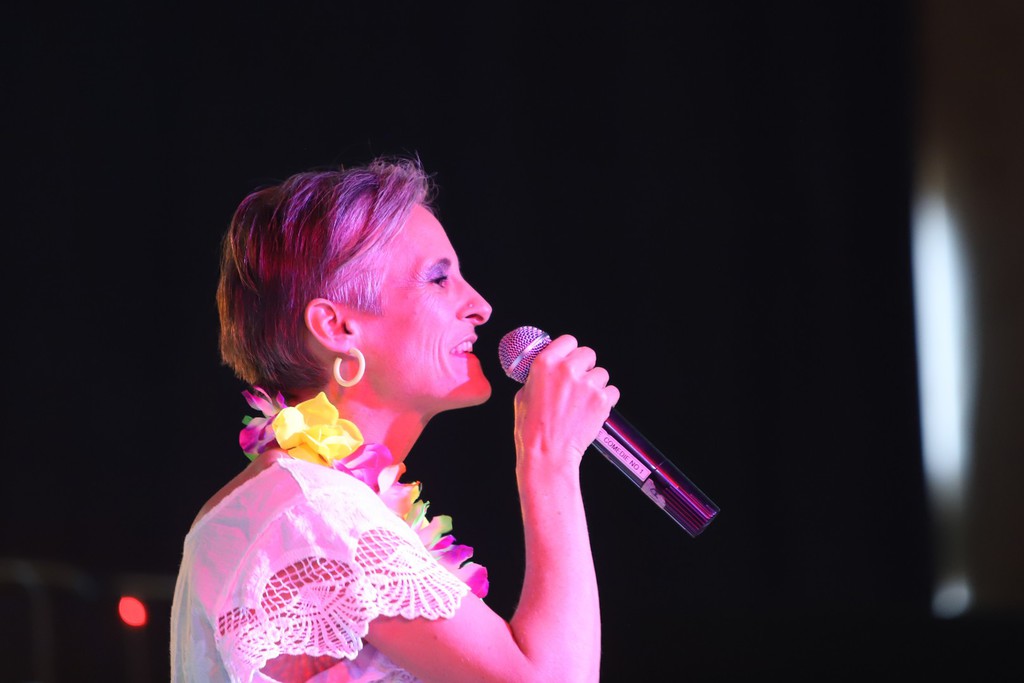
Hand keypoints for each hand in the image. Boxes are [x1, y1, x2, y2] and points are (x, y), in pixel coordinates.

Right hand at [512, 334, 619, 470]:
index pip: (568, 340)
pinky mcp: (601, 400)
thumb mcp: (523, 394)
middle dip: (585, 367)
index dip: (570, 351)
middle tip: (578, 383)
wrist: (548, 453)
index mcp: (545, 363)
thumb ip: (538, 377)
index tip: (570, 358)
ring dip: (595, 384)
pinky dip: (606, 400)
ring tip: (583, 402)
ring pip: (602, 373)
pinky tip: (592, 410)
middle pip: (588, 353)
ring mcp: (587, 384)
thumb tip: (547, 372)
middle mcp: (567, 369)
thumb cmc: (532, 429)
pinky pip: (612, 391)